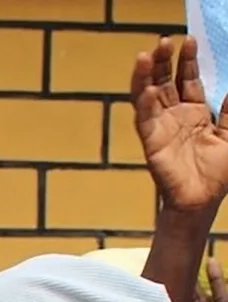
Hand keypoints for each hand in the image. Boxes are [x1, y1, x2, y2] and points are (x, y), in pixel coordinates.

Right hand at [135, 37, 227, 215]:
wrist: (203, 200)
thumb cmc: (218, 173)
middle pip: (165, 82)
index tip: (189, 40)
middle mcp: (174, 116)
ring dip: (146, 75)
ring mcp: (160, 127)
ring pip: (148, 95)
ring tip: (147, 54)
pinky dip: (143, 100)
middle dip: (164, 61)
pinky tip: (145, 86)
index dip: (188, 61)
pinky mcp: (151, 141)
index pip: (188, 80)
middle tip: (165, 40)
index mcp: (195, 113)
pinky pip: (144, 117)